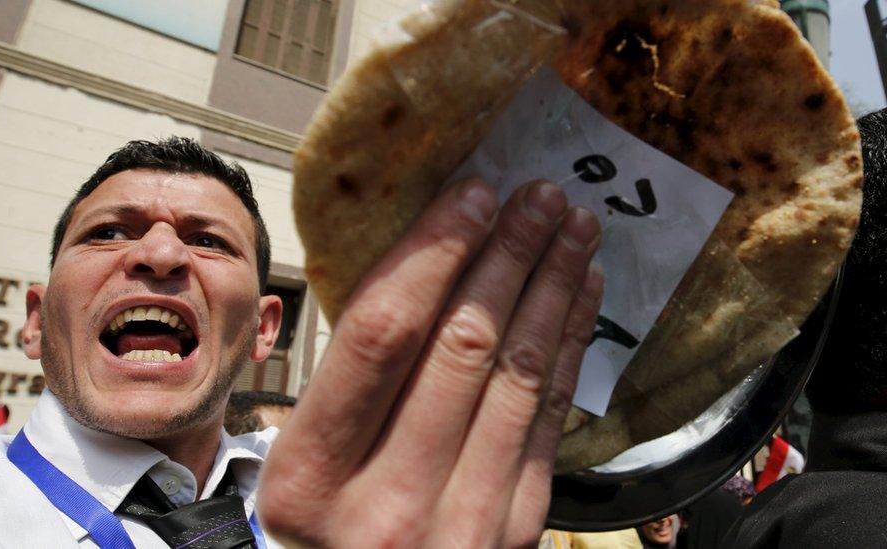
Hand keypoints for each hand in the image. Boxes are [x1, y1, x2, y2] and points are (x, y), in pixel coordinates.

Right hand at [258, 178, 602, 546]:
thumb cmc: (331, 525)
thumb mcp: (305, 462)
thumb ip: (350, 382)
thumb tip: (425, 264)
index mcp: (310, 478)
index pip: (381, 337)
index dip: (433, 254)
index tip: (472, 196)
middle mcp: (387, 504)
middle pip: (461, 347)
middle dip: (507, 255)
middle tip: (538, 194)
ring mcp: (462, 522)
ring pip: (520, 375)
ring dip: (552, 288)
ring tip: (573, 227)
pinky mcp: (518, 528)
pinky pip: (552, 417)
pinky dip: (570, 345)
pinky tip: (581, 294)